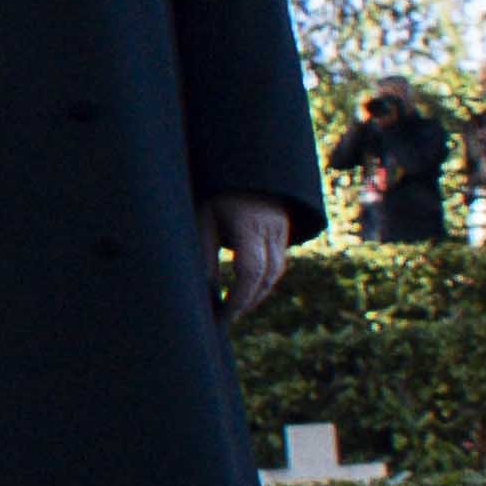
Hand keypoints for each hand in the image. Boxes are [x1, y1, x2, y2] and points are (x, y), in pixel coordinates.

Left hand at [205, 194, 294, 319]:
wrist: (243, 168)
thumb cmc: (215, 196)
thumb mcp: (202, 219)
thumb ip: (205, 254)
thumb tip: (206, 292)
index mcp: (249, 222)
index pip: (250, 269)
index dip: (239, 297)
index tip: (223, 313)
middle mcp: (272, 227)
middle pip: (268, 275)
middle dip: (249, 300)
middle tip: (227, 316)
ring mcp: (282, 229)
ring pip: (277, 271)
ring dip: (258, 292)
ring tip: (235, 307)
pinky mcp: (284, 231)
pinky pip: (278, 262)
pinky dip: (263, 279)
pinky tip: (246, 289)